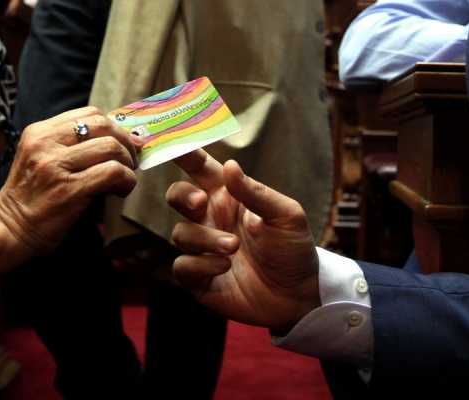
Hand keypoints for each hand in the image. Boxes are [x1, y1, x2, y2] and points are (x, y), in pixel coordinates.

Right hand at [0, 107, 142, 252]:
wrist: (8, 230)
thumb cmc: (32, 199)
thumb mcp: (43, 161)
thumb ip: (72, 147)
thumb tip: (122, 140)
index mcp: (39, 132)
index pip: (90, 113)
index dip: (115, 127)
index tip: (125, 144)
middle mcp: (45, 143)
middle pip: (103, 125)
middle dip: (125, 143)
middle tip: (130, 162)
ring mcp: (55, 165)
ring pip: (111, 147)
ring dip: (127, 164)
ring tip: (124, 180)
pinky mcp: (68, 189)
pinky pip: (112, 172)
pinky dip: (126, 181)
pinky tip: (120, 191)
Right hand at [166, 150, 319, 332]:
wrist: (299, 296)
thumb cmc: (293, 249)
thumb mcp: (286, 216)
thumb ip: (256, 192)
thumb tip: (230, 166)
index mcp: (228, 197)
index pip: (200, 168)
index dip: (184, 152)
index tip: (169, 139)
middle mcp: (211, 219)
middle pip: (176, 196)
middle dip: (182, 196)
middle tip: (201, 202)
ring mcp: (203, 249)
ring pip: (180, 233)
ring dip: (204, 238)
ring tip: (233, 248)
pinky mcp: (199, 278)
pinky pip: (182, 267)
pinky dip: (200, 265)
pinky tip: (224, 267)